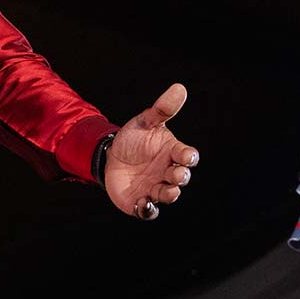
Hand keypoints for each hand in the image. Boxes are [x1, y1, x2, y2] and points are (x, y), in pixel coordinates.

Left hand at [103, 82, 198, 219]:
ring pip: (168, 195)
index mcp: (172, 153)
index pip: (187, 156)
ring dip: (169, 194)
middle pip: (181, 178)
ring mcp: (156, 188)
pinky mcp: (141, 201)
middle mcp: (168, 172)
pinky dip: (148, 209)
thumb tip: (179, 88)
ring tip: (164, 192)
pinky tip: (143, 204)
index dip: (188, 157)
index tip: (185, 156)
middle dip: (180, 177)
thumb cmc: (133, 139)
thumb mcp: (144, 122)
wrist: (111, 156)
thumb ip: (161, 109)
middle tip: (176, 174)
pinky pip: (148, 210)